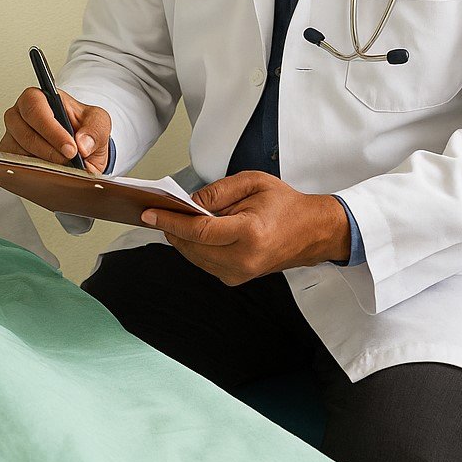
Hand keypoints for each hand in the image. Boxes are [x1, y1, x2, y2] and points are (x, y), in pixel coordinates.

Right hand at [0, 87, 111, 173]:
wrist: (80, 148)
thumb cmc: (83, 128)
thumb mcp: (99, 122)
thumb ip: (95, 129)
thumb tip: (83, 144)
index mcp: (40, 98)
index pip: (35, 107)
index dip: (51, 129)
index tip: (71, 149)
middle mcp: (21, 114)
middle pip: (24, 131)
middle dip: (48, 150)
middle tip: (68, 161)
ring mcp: (13, 135)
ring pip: (17, 151)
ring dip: (42, 163)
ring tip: (62, 168)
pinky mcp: (9, 154)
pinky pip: (15, 165)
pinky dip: (32, 172)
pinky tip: (49, 173)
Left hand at [140, 172, 350, 285]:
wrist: (312, 232)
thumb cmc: (286, 205)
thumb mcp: (253, 182)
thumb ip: (218, 191)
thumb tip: (189, 201)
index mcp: (249, 234)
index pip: (198, 230)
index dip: (170, 221)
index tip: (149, 213)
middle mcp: (243, 259)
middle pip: (191, 247)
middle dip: (171, 228)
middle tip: (157, 211)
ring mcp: (241, 273)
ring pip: (194, 257)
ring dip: (180, 239)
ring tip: (172, 218)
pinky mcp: (237, 278)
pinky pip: (204, 263)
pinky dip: (193, 248)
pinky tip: (191, 232)